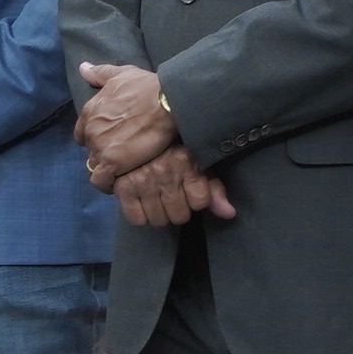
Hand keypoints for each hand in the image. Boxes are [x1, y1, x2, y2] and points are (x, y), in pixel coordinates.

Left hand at [74, 61, 176, 182]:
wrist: (166, 102)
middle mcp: (90, 130)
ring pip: (95, 165)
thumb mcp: (121, 74)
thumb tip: (82, 67)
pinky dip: (108, 184)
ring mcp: (100, 147)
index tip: (111, 139)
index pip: (82, 132)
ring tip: (124, 168)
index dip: (96, 137)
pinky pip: (101, 181)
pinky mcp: (112, 163)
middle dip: (102, 151)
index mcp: (90, 111)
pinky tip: (120, 181)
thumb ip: (99, 73)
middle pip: (90, 149)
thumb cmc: (146, 86)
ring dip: (107, 167)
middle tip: (122, 153)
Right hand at [111, 146, 235, 227]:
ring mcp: (142, 180)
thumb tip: (230, 214)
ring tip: (157, 198)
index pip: (200, 202)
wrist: (137, 133)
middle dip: (178, 209)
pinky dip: (139, 215)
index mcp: (186, 161)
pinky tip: (142, 202)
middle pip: (180, 216)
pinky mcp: (123, 188)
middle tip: (171, 195)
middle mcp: (164, 171)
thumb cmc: (172, 150)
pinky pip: (137, 220)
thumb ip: (215, 189)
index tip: (190, 189)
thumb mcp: (197, 163)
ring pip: (159, 220)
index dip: (196, 199)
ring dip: (159, 213)